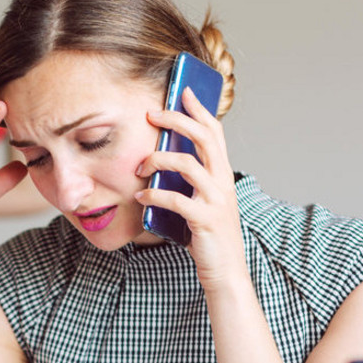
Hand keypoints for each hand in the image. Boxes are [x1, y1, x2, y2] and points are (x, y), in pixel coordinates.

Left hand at [134, 88, 245, 286]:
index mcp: (222, 175)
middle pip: (204, 138)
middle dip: (177, 120)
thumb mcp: (199, 202)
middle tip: (151, 114)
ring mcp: (216, 200)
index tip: (182, 91)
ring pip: (189, 164)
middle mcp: (223, 182)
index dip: (199, 110)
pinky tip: (141, 196)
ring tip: (138, 167)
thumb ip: (187, 182)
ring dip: (158, 160)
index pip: (214, 133)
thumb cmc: (207, 235)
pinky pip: (177, 199)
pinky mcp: (205, 219)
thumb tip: (159, 161)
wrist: (224, 271)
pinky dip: (155, 195)